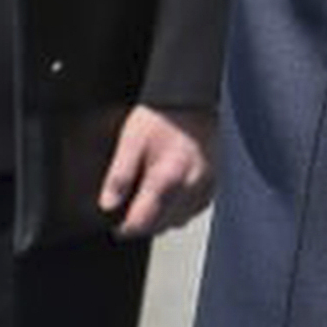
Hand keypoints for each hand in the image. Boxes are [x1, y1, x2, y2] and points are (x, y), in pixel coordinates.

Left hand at [102, 104, 215, 238]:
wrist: (195, 97)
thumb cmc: (163, 117)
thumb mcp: (130, 141)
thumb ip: (119, 176)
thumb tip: (108, 205)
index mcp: (166, 178)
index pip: (143, 222)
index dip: (126, 229)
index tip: (117, 227)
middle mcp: (190, 186)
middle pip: (164, 224)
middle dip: (145, 225)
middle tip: (130, 216)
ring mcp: (207, 184)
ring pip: (183, 218)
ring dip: (165, 218)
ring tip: (151, 206)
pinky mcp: (217, 179)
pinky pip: (198, 206)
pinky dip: (184, 207)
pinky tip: (174, 195)